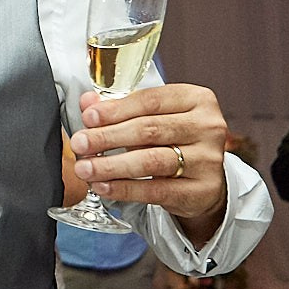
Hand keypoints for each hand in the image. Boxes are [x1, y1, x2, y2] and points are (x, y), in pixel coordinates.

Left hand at [70, 85, 228, 222]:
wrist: (203, 182)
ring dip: (112, 165)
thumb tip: (87, 102)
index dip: (116, 109)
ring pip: (152, 161)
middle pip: (149, 130)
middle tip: (79, 144)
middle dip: (108, 137)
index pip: (151, 100)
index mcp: (196, 99)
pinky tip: (103, 186)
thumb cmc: (174, 141)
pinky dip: (125, 189)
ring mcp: (208, 159)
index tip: (88, 117)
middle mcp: (208, 126)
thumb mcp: (152, 118)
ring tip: (86, 168)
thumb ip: (119, 108)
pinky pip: (157, 190)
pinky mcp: (202, 190)